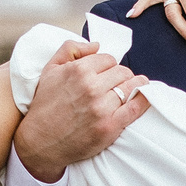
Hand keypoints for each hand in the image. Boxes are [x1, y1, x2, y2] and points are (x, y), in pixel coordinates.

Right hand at [13, 40, 147, 181]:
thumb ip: (70, 49)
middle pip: (122, 72)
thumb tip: (96, 45)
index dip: (108, 66)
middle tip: (114, 85)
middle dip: (120, 77)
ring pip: (131, 86)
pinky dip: (144, 100)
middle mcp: (91, 87)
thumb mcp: (50, 70)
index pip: (109, 59)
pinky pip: (136, 107)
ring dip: (133, 87)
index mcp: (78, 70)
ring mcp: (102, 107)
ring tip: (131, 90)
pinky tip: (145, 97)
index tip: (105, 75)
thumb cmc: (45, 105)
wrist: (40, 141)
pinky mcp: (110, 126)